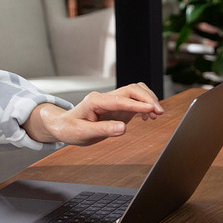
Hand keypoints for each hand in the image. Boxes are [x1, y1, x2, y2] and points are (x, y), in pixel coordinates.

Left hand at [25, 82, 163, 145]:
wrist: (64, 126)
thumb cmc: (70, 128)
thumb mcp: (82, 133)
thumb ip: (102, 130)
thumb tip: (123, 128)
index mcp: (94, 101)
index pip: (120, 99)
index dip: (137, 104)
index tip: (152, 109)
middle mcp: (105, 98)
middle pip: (131, 90)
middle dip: (147, 99)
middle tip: (158, 112)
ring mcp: (112, 101)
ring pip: (135, 92)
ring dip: (148, 100)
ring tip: (156, 115)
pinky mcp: (117, 107)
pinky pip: (135, 101)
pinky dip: (145, 106)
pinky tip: (147, 117)